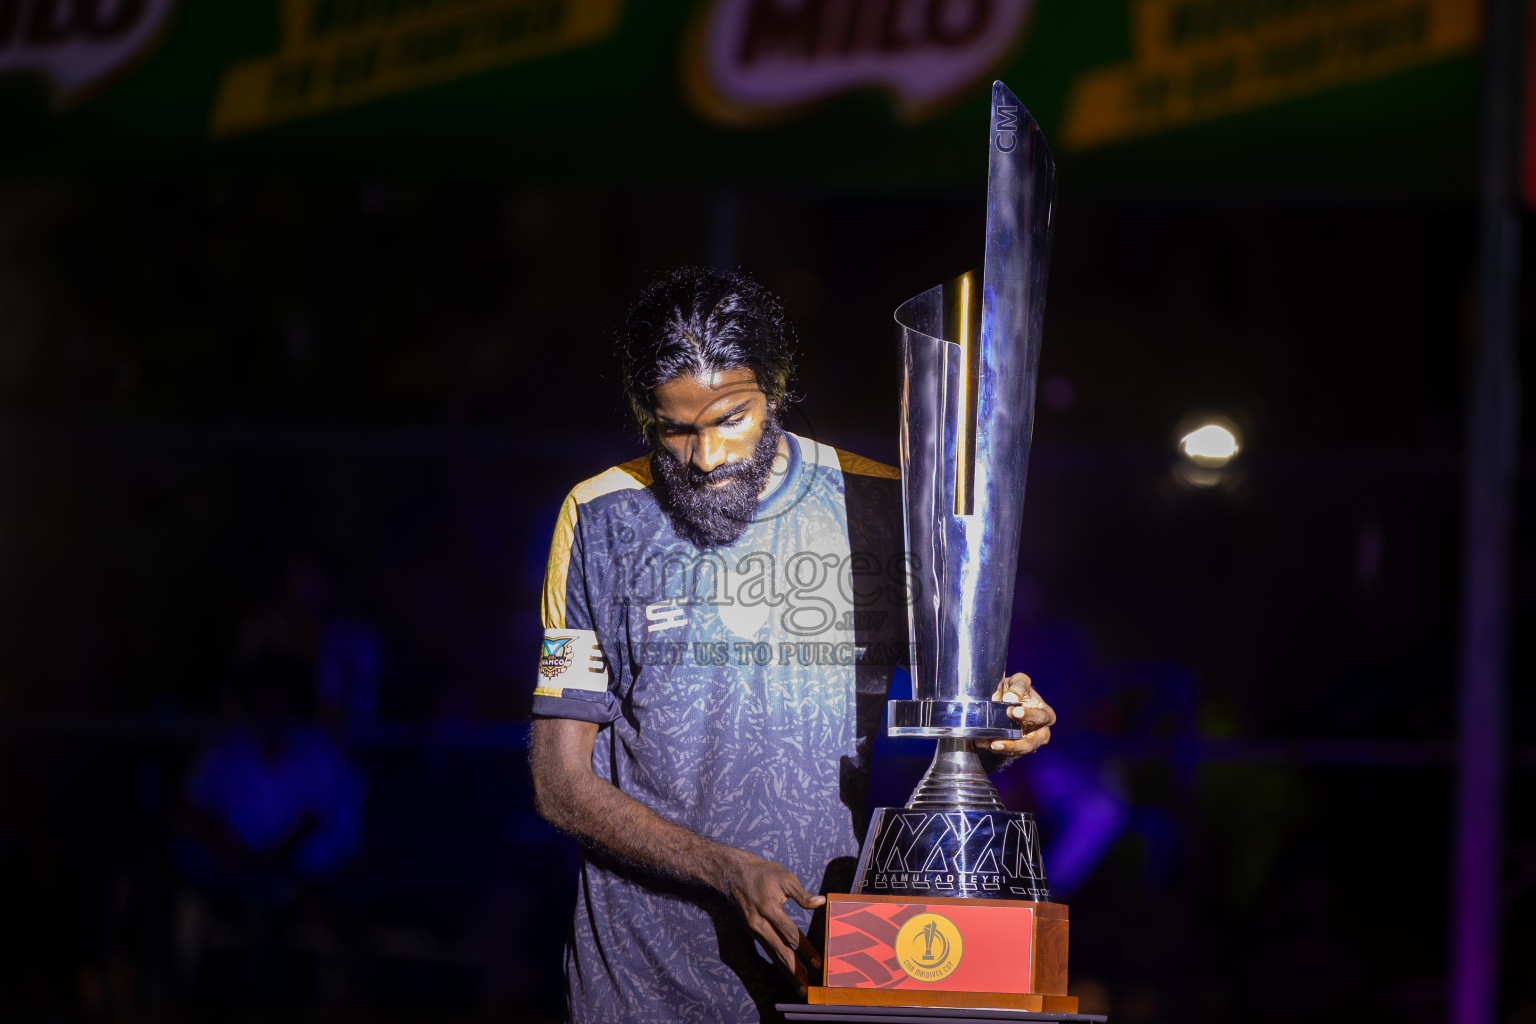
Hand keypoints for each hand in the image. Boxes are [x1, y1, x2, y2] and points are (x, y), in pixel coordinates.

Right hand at [717, 848, 825, 982]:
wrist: (734, 873)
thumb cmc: (764, 874)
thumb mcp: (785, 877)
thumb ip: (802, 894)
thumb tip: (821, 902)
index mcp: (769, 908)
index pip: (790, 934)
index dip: (805, 949)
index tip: (817, 962)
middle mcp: (759, 923)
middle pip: (780, 951)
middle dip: (795, 970)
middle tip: (808, 988)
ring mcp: (753, 929)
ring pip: (772, 954)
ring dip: (786, 972)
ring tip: (800, 987)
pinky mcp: (751, 932)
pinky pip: (767, 950)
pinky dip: (778, 962)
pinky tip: (787, 972)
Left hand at [974, 672, 1054, 756]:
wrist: (1006, 699)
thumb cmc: (1016, 689)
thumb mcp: (1018, 681)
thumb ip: (1018, 686)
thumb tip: (1011, 697)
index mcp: (1046, 714)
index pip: (1041, 717)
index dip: (1029, 715)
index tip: (1014, 712)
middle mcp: (1041, 732)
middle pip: (1032, 743)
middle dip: (1014, 744)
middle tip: (997, 742)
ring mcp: (1030, 742)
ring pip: (1019, 751)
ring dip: (1002, 749)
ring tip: (987, 744)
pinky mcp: (1018, 749)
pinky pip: (1008, 753)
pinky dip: (995, 749)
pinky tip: (983, 743)